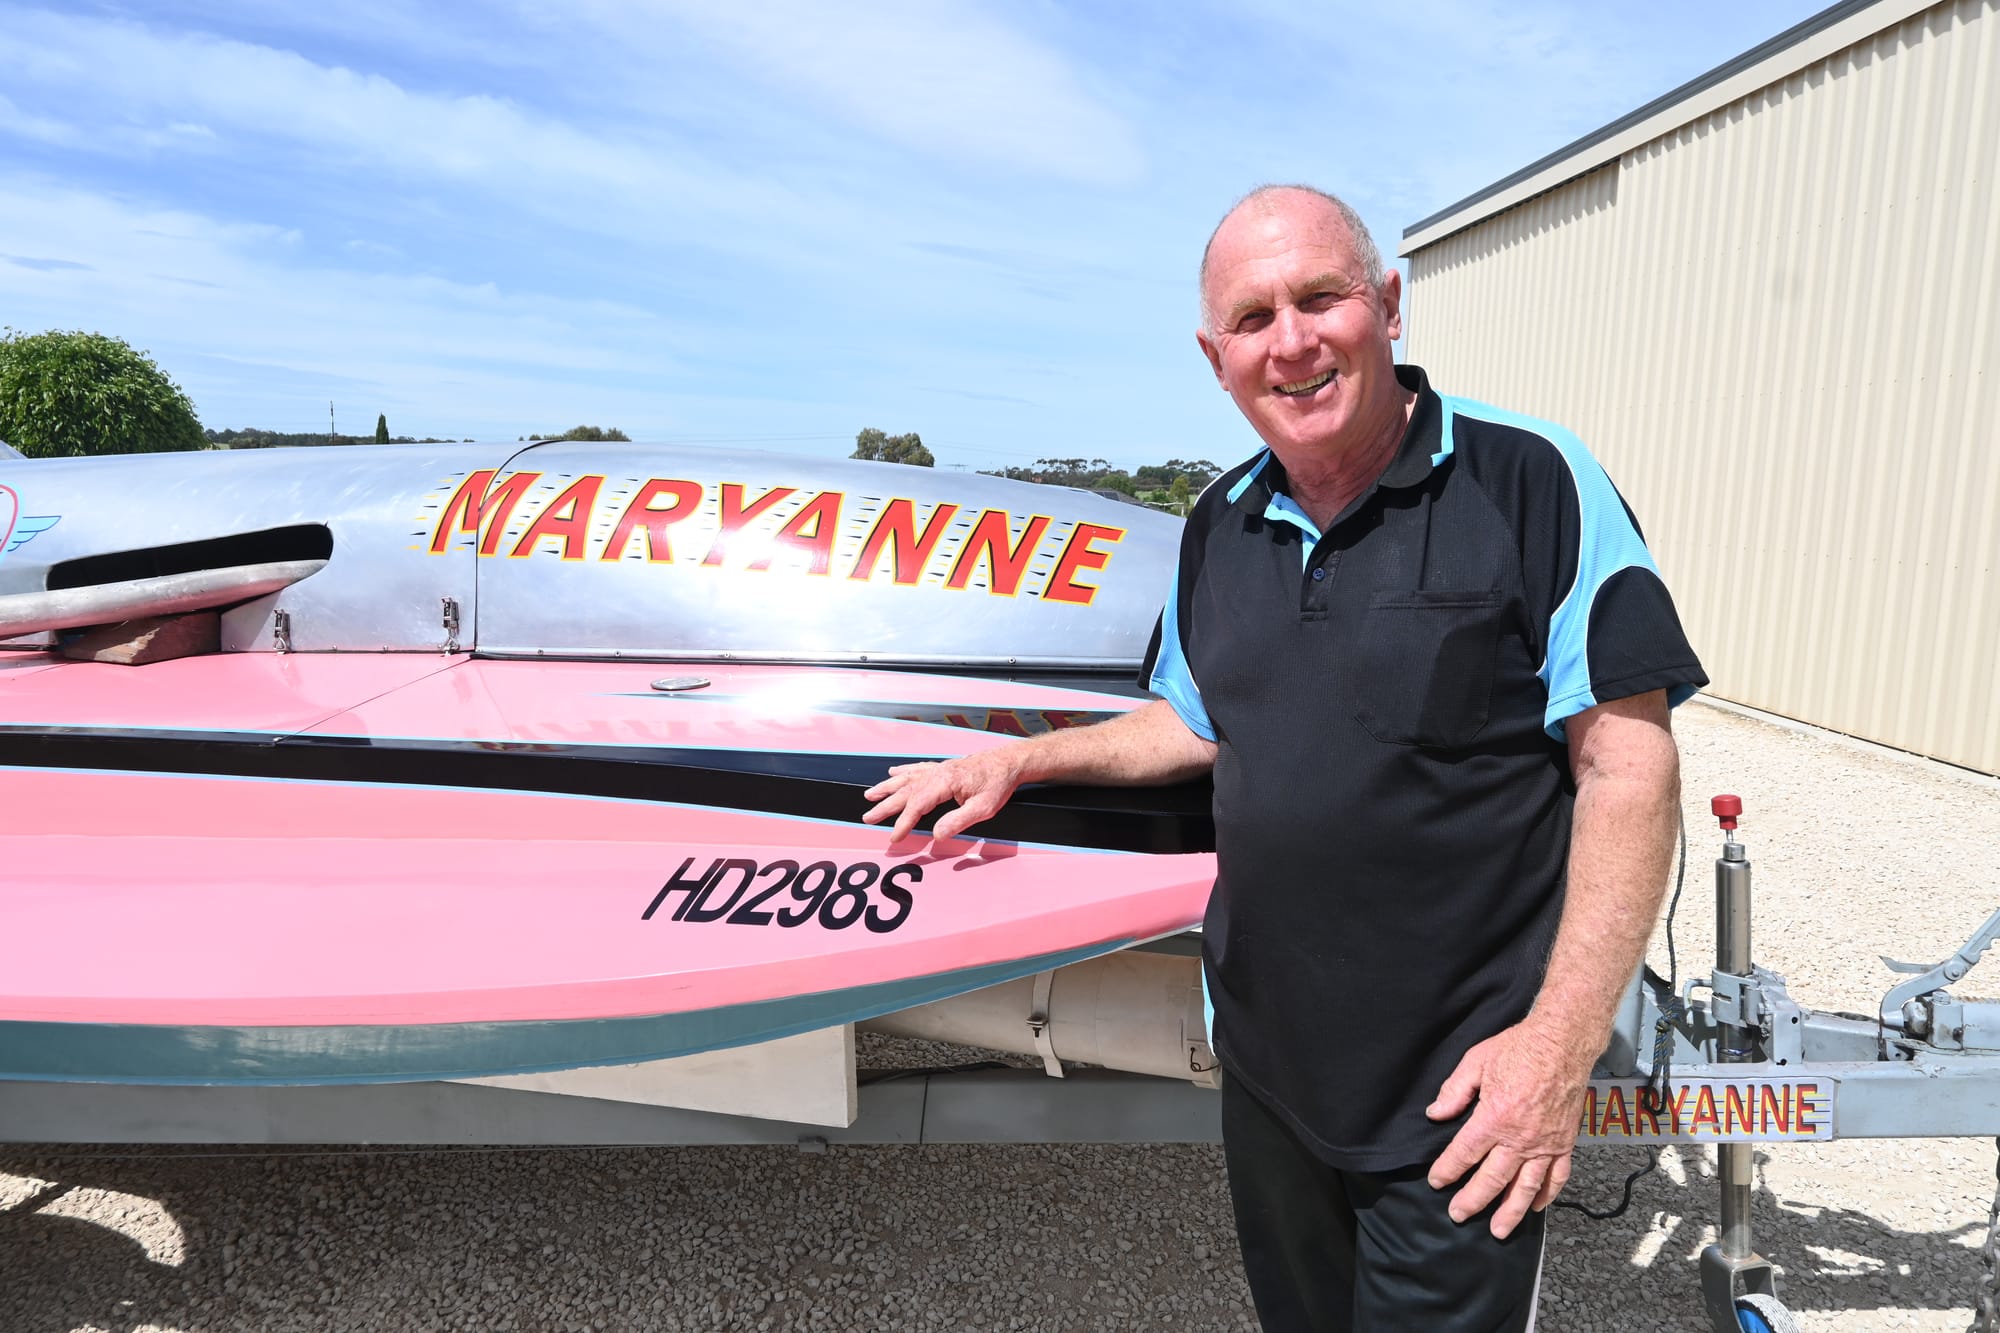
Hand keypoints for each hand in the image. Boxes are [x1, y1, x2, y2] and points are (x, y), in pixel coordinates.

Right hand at [861, 749, 1022, 845]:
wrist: (1008, 762)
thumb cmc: (998, 784)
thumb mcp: (984, 808)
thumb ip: (959, 821)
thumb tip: (936, 835)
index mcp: (946, 782)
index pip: (918, 804)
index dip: (904, 822)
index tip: (894, 837)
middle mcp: (938, 773)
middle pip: (906, 791)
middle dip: (885, 805)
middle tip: (868, 817)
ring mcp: (939, 768)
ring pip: (907, 778)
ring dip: (887, 787)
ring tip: (869, 795)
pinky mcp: (943, 767)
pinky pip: (917, 769)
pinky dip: (902, 771)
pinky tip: (892, 772)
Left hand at [1424, 1022, 1590, 1238]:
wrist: (1562, 1043)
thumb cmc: (1517, 1048)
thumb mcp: (1476, 1062)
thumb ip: (1454, 1092)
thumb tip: (1435, 1114)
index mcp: (1494, 1118)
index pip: (1464, 1153)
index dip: (1447, 1170)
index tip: (1436, 1182)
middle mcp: (1520, 1138)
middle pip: (1492, 1179)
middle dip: (1473, 1200)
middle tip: (1458, 1215)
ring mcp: (1545, 1144)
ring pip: (1525, 1187)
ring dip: (1510, 1211)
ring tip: (1498, 1231)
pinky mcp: (1564, 1143)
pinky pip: (1557, 1176)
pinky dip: (1546, 1195)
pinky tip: (1535, 1207)